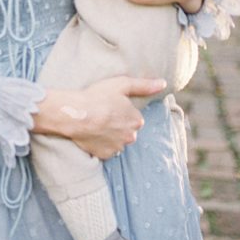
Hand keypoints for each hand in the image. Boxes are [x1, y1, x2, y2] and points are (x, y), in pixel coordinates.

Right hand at [33, 76, 164, 158]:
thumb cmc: (98, 96)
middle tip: (102, 115)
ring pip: (117, 142)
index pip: (133, 118)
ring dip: (110, 136)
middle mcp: (131, 137)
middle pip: (126, 131)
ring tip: (96, 125)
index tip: (110, 106)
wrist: (76, 114)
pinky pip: (105, 150)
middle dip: (118, 125)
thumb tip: (163, 84)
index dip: (121, 111)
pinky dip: (101, 145)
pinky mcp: (104, 155)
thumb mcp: (122, 84)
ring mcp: (117, 148)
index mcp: (137, 120)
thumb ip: (144, 85)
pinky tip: (92, 135)